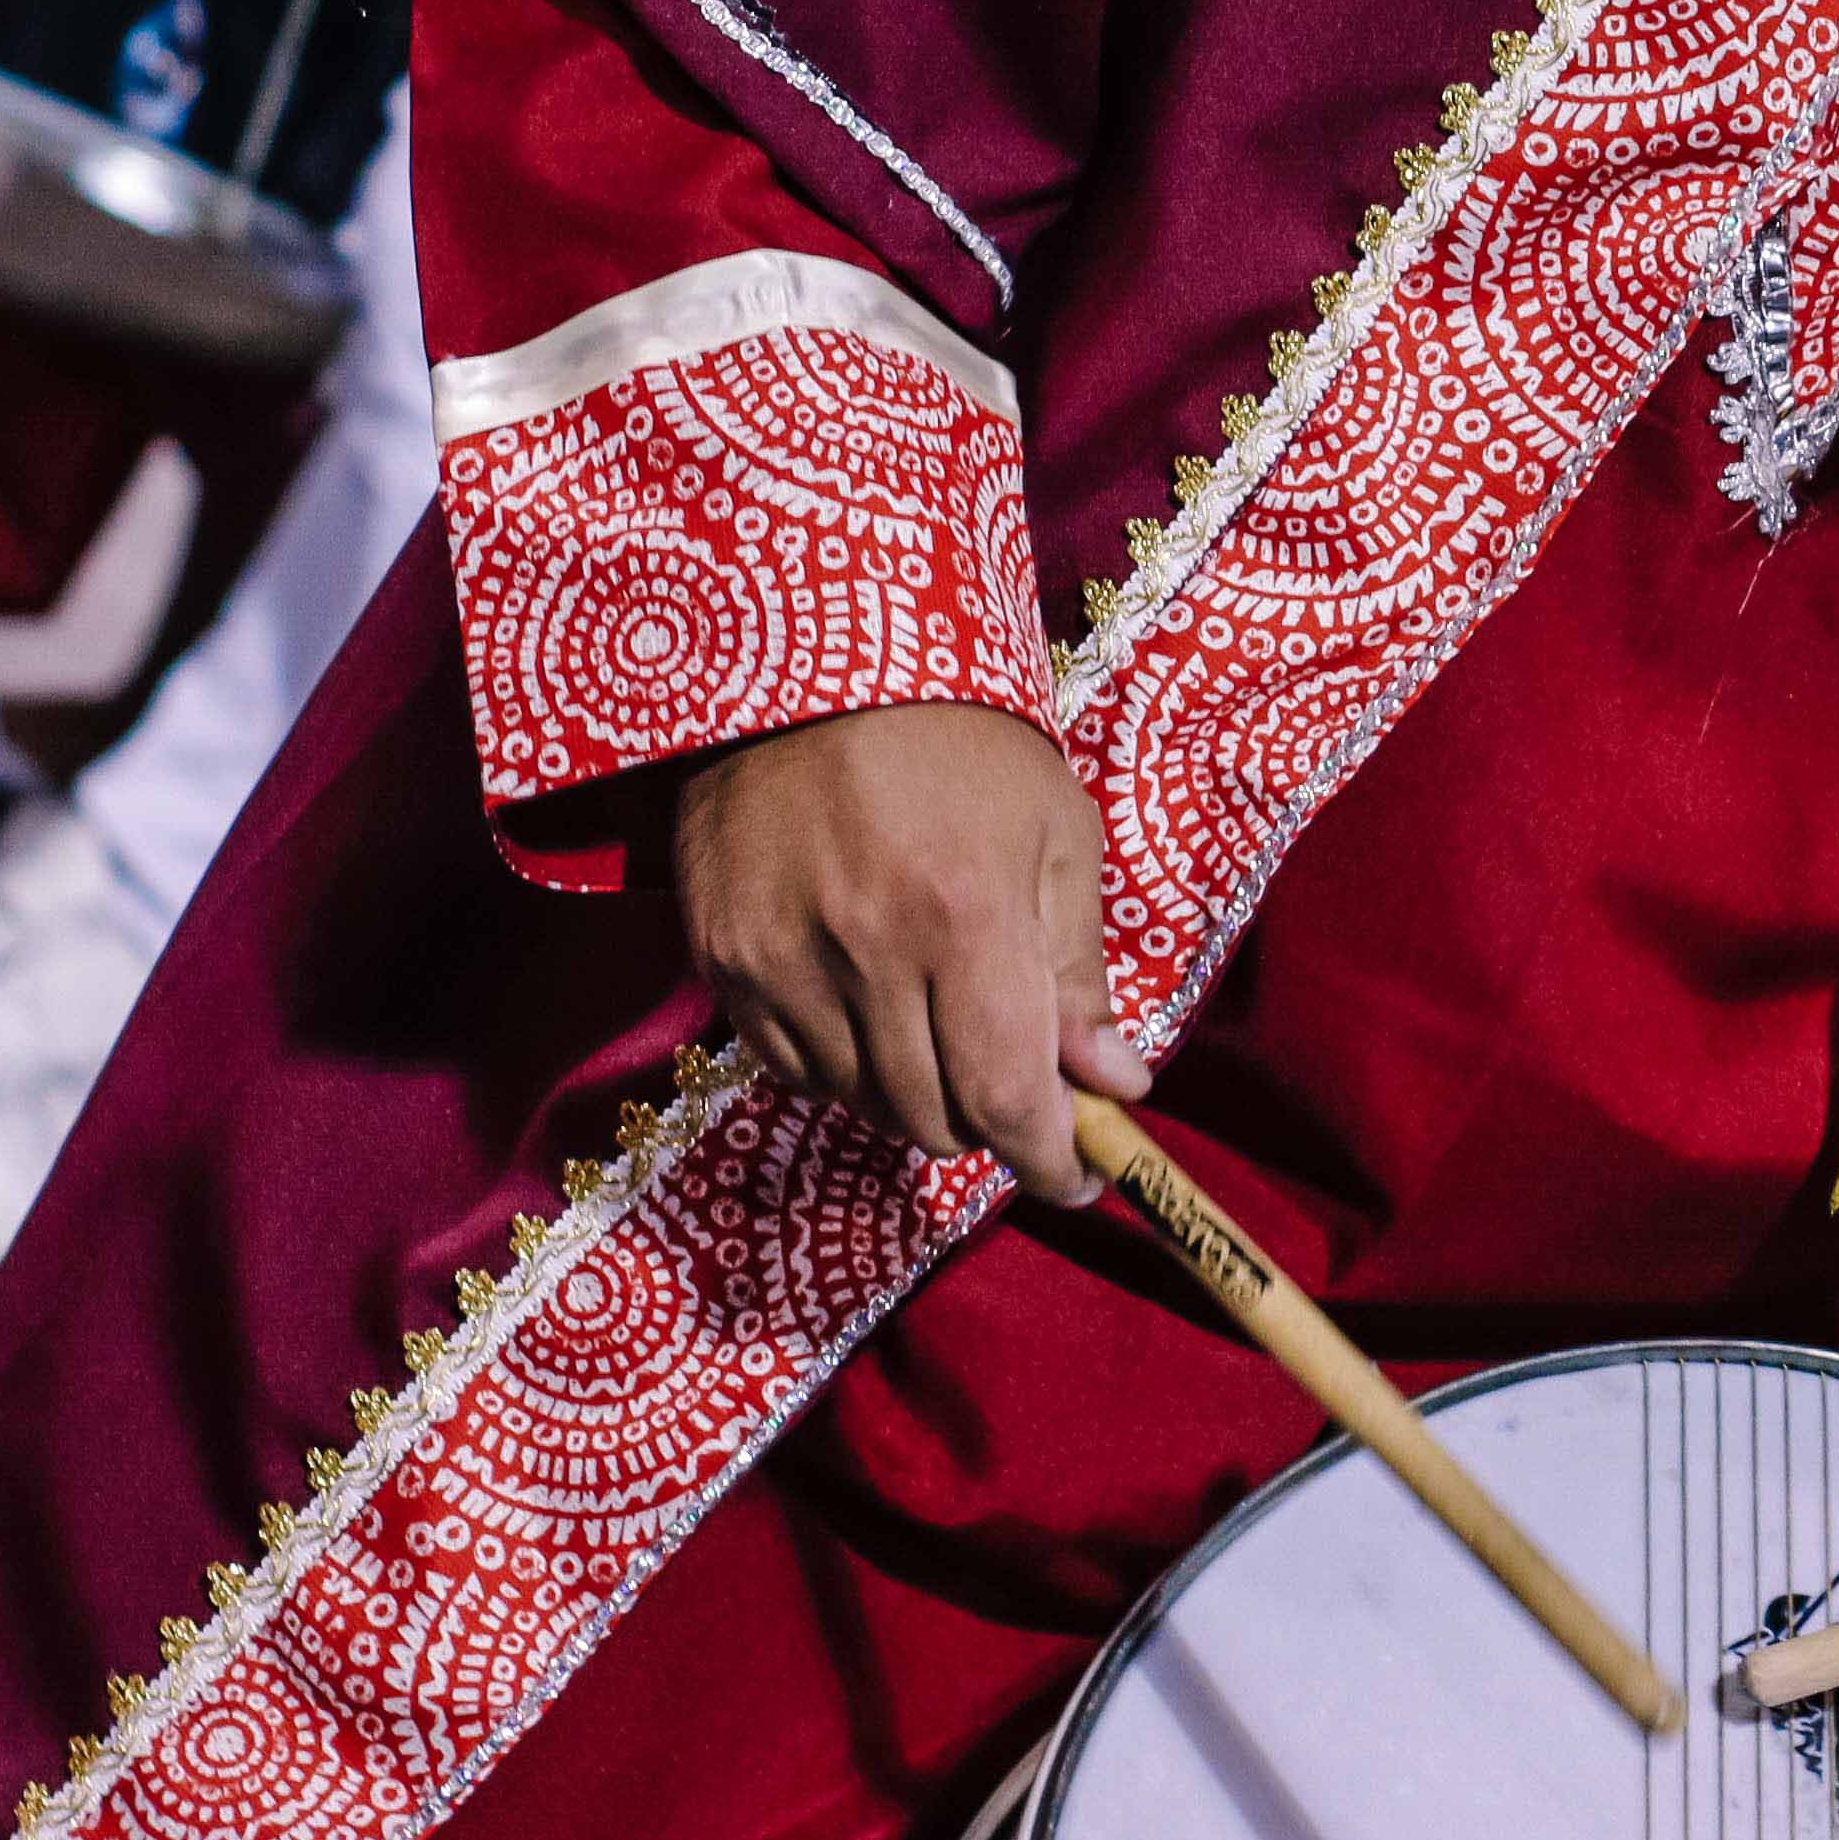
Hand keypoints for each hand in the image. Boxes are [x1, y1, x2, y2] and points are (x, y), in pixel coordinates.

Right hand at [673, 700, 1136, 1202]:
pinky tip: (868, 1006)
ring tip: (940, 1024)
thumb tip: (1118, 1085)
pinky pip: (790, 1068)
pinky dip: (842, 1064)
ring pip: (860, 1103)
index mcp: (964, 918)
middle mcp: (864, 953)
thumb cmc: (960, 741)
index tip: (1081, 1177)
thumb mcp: (1056, 835)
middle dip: (990, 1122)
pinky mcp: (720, 958)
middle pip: (933, 1119)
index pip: (1008, 1098)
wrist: (811, 661)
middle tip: (1016, 1084)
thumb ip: (1080, 972)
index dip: (1051, 1160)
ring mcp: (778, 961)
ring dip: (915, 1095)